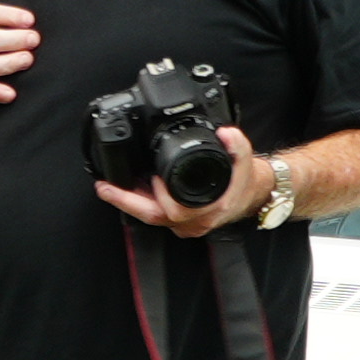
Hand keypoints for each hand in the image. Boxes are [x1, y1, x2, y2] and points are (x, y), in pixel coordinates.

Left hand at [98, 142, 272, 240]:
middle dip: (126, 201)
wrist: (254, 193)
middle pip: (153, 217)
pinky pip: (157, 215)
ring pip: (153, 218)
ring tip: (109, 187)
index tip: (145, 177)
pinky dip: (142, 203)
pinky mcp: (182, 222)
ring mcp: (188, 225)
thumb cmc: (245, 180)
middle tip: (105, 187)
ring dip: (130, 202)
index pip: (172, 210)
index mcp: (208, 209)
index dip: (156, 196)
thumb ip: (236, 143)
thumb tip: (225, 133)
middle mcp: (195, 222)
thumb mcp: (243, 157)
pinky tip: (130, 189)